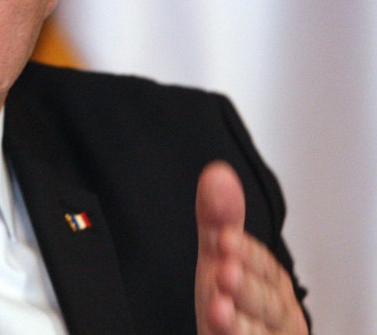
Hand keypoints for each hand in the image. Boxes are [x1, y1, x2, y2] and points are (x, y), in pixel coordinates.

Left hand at [195, 161, 307, 333]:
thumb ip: (217, 219)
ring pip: (258, 332)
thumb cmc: (233, 302)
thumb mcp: (219, 256)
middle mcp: (275, 313)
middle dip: (247, 286)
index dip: (246, 253)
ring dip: (238, 321)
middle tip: (226, 271)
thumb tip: (217, 173)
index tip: (224, 239)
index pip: (264, 266)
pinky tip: (219, 325)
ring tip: (218, 308)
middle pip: (267, 302)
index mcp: (271, 284)